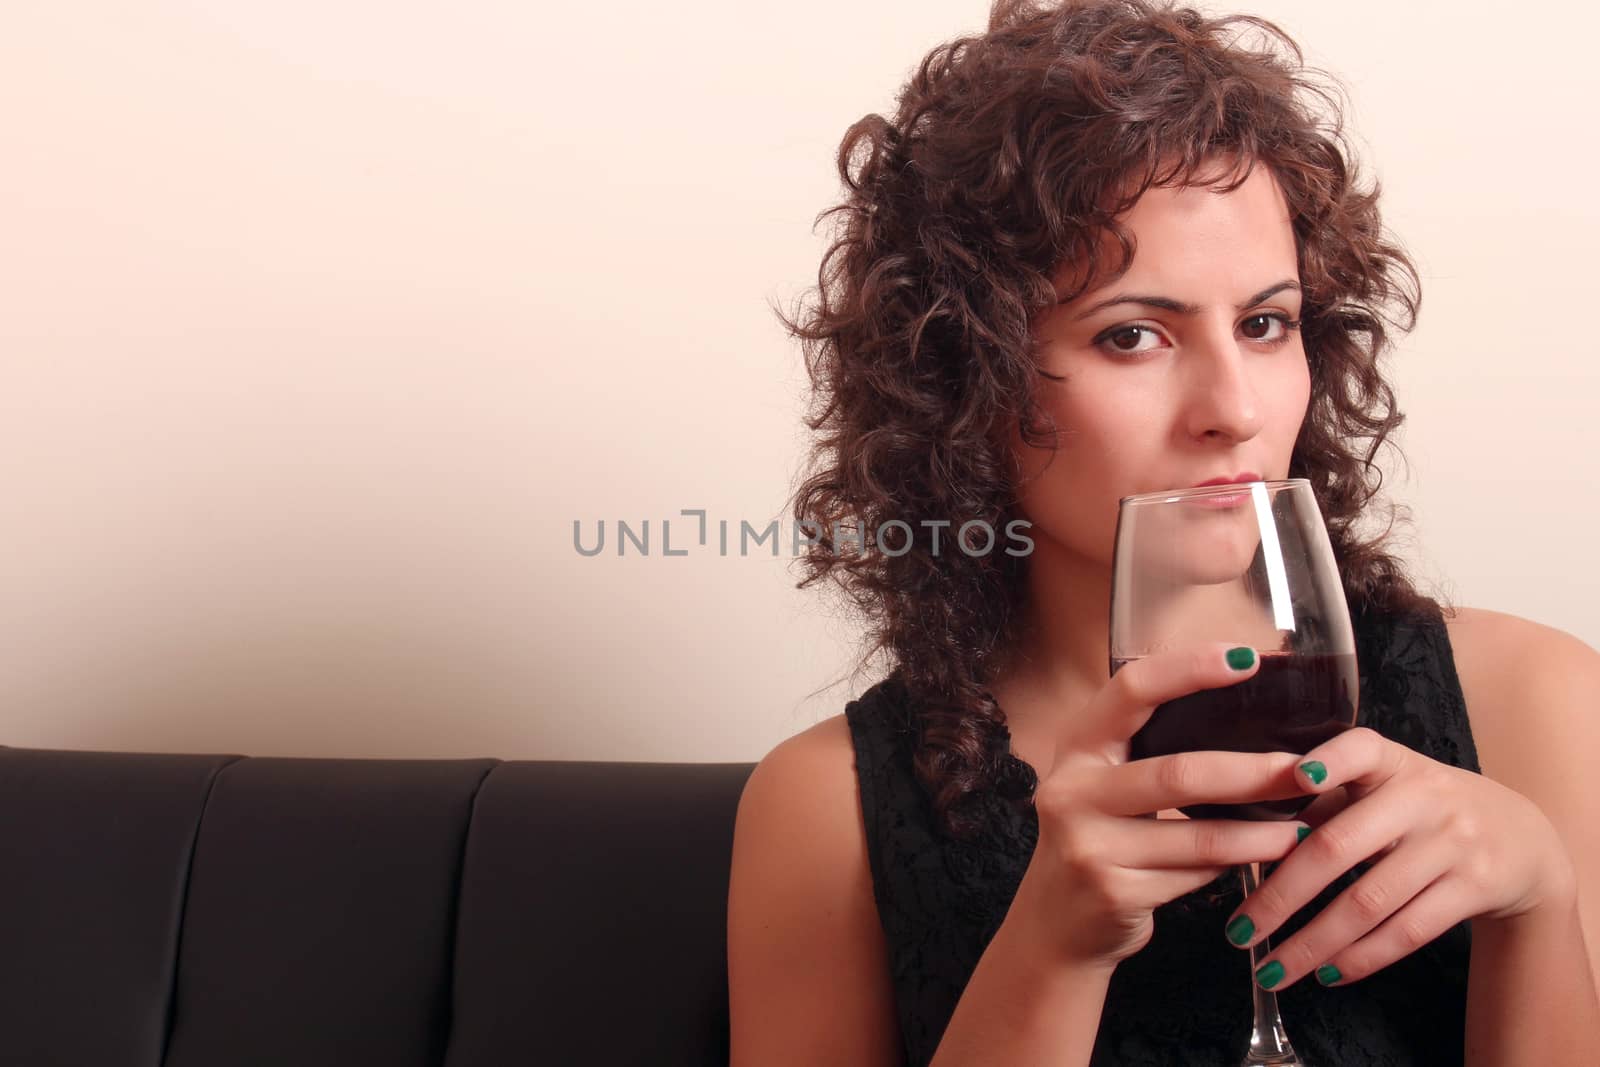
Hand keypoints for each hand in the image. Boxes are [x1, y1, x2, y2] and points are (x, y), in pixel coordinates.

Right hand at [1012, 643, 1314, 969]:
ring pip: (1197, 836)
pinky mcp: (1113, 892)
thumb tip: (1246, 711)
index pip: (1131, 690)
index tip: (1247, 660)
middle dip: (1252, 771)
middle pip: (1178, 772)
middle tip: (1307, 769)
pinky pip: (1193, 875)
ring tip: (1304, 825)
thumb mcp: (1105, 782)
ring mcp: (1089, 845)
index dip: (1189, 669)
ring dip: (1261, 832)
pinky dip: (1234, 866)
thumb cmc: (1100, 836)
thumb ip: (1149, 749)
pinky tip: (1261, 860)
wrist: (1056, 923)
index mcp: (1076, 746)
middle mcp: (1072, 790)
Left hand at [1222, 726, 1579, 990]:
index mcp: (1389, 761)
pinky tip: (1326, 973)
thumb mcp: (1384, 786)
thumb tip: (1246, 837)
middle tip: (1238, 932)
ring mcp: (1453, 843)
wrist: (1521, 839)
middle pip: (1340, 846)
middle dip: (1281, 895)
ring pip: (1370, 901)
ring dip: (1314, 942)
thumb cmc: (1420, 810)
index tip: (1297, 777)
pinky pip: (1407, 930)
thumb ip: (1326, 801)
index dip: (1330, 761)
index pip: (1360, 749)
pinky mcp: (1476, 887)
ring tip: (1273, 969)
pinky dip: (1362, 956)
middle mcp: (1423, 797)